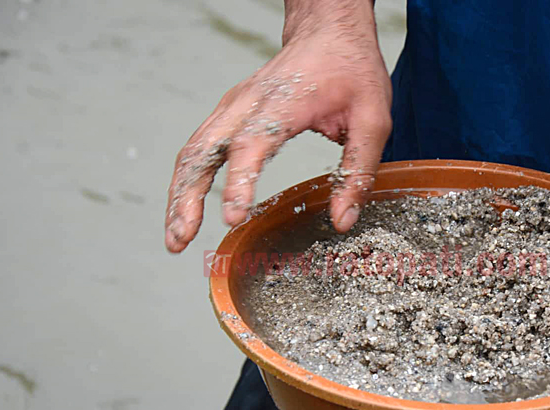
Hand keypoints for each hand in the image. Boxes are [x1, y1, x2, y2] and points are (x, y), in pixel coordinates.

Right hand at [165, 0, 391, 252]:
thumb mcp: (374, 119)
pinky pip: (198, 149)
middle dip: (188, 198)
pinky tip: (183, 211)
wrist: (328, 29)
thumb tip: (343, 221)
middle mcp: (247, 104)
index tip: (233, 217)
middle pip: (204, 150)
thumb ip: (359, 170)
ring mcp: (233, 107)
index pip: (253, 143)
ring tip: (175, 238)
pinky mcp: (229, 114)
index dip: (239, 181)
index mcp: (284, 103)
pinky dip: (187, 181)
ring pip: (193, 151)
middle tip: (180, 239)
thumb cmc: (351, 71)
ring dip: (179, 195)